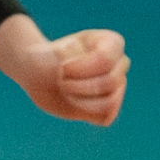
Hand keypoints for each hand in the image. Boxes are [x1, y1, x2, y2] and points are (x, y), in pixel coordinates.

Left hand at [0, 18, 129, 126]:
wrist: (40, 72)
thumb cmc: (44, 60)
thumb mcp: (46, 56)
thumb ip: (67, 67)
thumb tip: (84, 77)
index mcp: (111, 42)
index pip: (106, 60)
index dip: (81, 68)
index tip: (62, 67)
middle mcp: (119, 63)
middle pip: (110, 81)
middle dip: (78, 86)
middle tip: (60, 81)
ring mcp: (116, 84)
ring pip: (110, 101)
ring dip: (81, 102)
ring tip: (65, 92)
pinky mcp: (107, 105)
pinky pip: (106, 116)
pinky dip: (86, 113)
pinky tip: (72, 103)